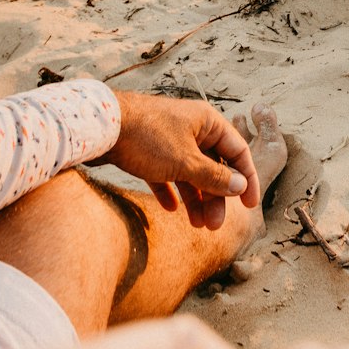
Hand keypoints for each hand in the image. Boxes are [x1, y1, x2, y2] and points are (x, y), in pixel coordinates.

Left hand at [109, 92, 260, 230]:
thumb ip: (215, 177)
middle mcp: (191, 128)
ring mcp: (169, 138)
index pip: (238, 151)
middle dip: (216, 197)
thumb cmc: (147, 139)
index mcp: (207, 122)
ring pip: (191, 172)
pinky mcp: (147, 150)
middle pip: (214, 165)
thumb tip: (240, 187)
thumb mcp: (185, 162)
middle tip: (214, 226)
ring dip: (196, 198)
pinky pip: (167, 173)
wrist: (98, 128)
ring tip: (196, 225)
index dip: (247, 179)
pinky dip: (171, 190)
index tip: (250, 205)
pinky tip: (170, 209)